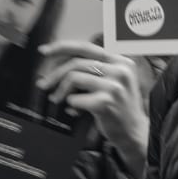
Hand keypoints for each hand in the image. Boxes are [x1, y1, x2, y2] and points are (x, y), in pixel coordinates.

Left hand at [37, 41, 147, 175]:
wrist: (134, 131)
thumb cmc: (119, 107)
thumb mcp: (113, 81)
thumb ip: (93, 69)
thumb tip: (59, 63)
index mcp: (121, 61)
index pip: (87, 47)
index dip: (62, 47)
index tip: (45, 51)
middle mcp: (120, 70)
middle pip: (76, 62)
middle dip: (54, 73)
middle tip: (43, 83)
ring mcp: (114, 86)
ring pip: (73, 78)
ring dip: (60, 90)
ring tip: (57, 99)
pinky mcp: (105, 102)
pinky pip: (74, 98)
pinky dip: (70, 105)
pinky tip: (75, 111)